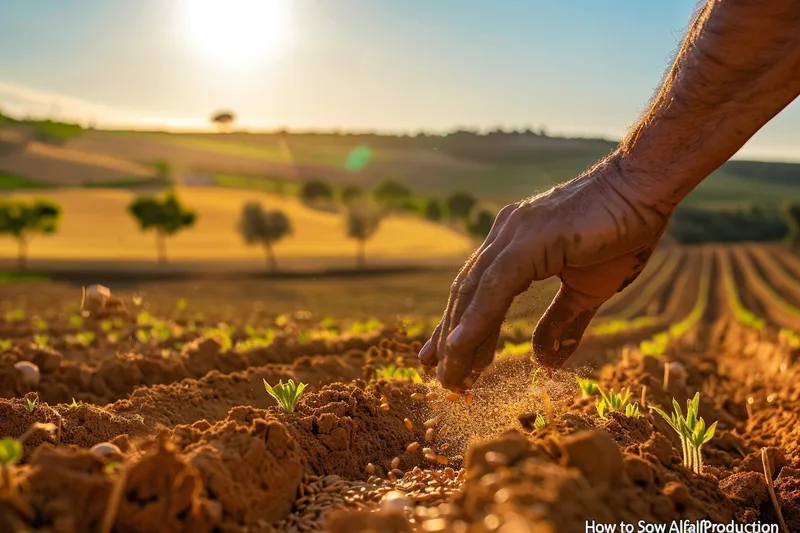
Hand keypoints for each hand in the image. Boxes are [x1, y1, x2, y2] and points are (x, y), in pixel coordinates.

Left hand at [418, 155, 674, 391]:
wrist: (647, 188)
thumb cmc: (623, 231)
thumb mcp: (590, 290)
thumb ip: (563, 322)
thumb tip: (544, 363)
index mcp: (515, 246)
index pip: (478, 293)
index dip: (460, 327)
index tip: (445, 359)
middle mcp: (504, 237)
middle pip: (466, 295)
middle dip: (450, 339)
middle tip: (438, 378)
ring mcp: (513, 234)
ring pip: (474, 294)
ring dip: (459, 338)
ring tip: (448, 378)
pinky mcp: (529, 239)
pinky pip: (496, 285)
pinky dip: (476, 317)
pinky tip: (460, 346)